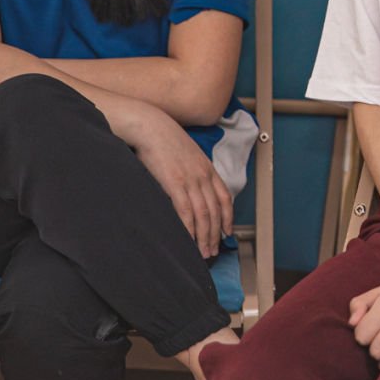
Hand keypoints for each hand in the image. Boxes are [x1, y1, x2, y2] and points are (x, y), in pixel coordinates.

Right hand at [130, 105, 232, 258]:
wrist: (151, 126)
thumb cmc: (165, 140)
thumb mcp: (187, 154)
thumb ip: (194, 171)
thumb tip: (192, 189)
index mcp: (208, 169)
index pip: (224, 198)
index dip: (228, 218)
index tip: (226, 233)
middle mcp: (203, 176)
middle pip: (215, 211)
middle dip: (215, 235)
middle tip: (212, 252)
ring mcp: (190, 180)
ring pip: (203, 215)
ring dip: (204, 237)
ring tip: (202, 252)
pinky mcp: (175, 184)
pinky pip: (185, 212)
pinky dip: (189, 229)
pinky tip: (188, 240)